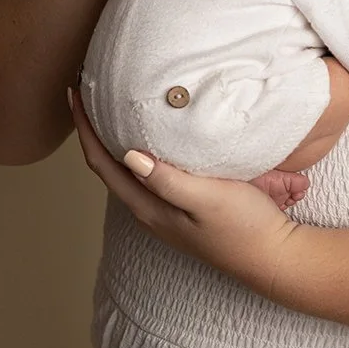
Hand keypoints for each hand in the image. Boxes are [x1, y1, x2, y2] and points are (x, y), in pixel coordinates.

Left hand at [68, 87, 302, 300]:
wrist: (274, 255)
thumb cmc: (244, 228)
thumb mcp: (207, 199)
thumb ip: (168, 180)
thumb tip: (129, 155)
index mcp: (149, 208)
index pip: (102, 163)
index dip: (85, 129)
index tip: (75, 93)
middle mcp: (150, 210)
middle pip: (108, 165)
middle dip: (94, 129)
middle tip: (88, 92)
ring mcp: (167, 210)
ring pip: (129, 168)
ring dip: (115, 138)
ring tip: (110, 106)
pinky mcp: (184, 205)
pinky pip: (152, 171)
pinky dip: (141, 147)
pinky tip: (152, 134)